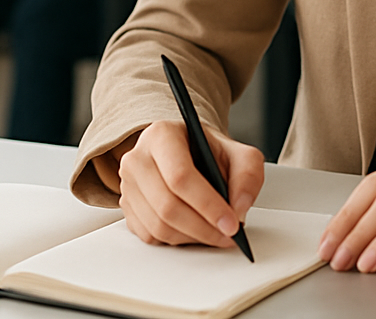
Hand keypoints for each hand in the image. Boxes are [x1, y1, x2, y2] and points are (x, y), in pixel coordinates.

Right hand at [96, 121, 264, 249]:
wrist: (188, 153)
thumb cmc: (208, 152)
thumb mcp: (237, 152)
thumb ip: (248, 174)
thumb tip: (239, 207)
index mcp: (161, 135)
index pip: (180, 176)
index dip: (208, 204)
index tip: (231, 222)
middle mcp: (138, 158)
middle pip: (168, 205)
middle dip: (204, 227)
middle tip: (229, 234)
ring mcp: (128, 185)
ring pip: (158, 225)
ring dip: (193, 237)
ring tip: (216, 233)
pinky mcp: (127, 208)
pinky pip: (151, 236)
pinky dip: (178, 240)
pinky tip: (196, 231)